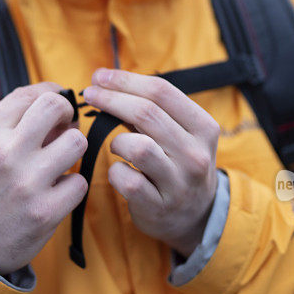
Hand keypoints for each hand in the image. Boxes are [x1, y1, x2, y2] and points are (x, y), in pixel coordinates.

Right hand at [0, 82, 87, 274]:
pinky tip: (55, 193)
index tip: (57, 109)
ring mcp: (27, 183)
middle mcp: (5, 153)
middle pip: (57, 107)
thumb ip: (11, 120)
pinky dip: (71, 187)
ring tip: (58, 164)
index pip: (33, 95)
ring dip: (72, 152)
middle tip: (63, 131)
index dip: (54, 96)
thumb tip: (58, 101)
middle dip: (67, 116)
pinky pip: (80, 182)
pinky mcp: (45, 211)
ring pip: (77, 143)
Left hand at [83, 69, 219, 256]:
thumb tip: (108, 83)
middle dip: (111, 99)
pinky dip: (115, 173)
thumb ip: (152, 111)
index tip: (100, 76)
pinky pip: (126, 180)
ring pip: (138, 147)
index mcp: (203, 128)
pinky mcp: (159, 206)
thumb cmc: (178, 165)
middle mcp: (195, 154)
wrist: (196, 216)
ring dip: (117, 141)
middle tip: (90, 94)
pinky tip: (119, 172)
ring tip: (116, 146)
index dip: (125, 80)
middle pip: (146, 113)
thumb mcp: (180, 135)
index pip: (162, 91)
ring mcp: (179, 183)